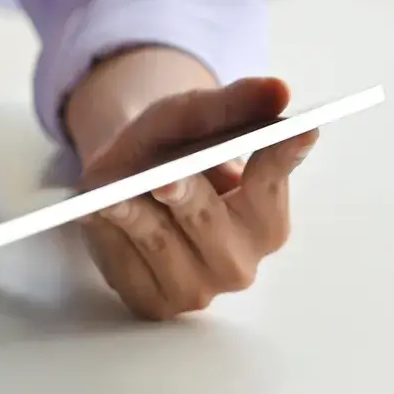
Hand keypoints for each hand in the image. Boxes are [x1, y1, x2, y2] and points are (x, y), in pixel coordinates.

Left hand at [78, 77, 316, 319]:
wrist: (125, 181)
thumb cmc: (170, 150)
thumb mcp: (193, 117)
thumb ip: (232, 106)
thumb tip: (279, 91)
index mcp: (266, 221)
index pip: (271, 185)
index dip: (278, 158)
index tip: (296, 131)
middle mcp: (240, 262)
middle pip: (211, 223)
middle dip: (189, 198)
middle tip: (168, 179)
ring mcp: (197, 289)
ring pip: (163, 245)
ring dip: (137, 216)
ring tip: (114, 196)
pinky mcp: (153, 302)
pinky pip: (128, 267)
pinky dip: (110, 236)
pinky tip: (98, 214)